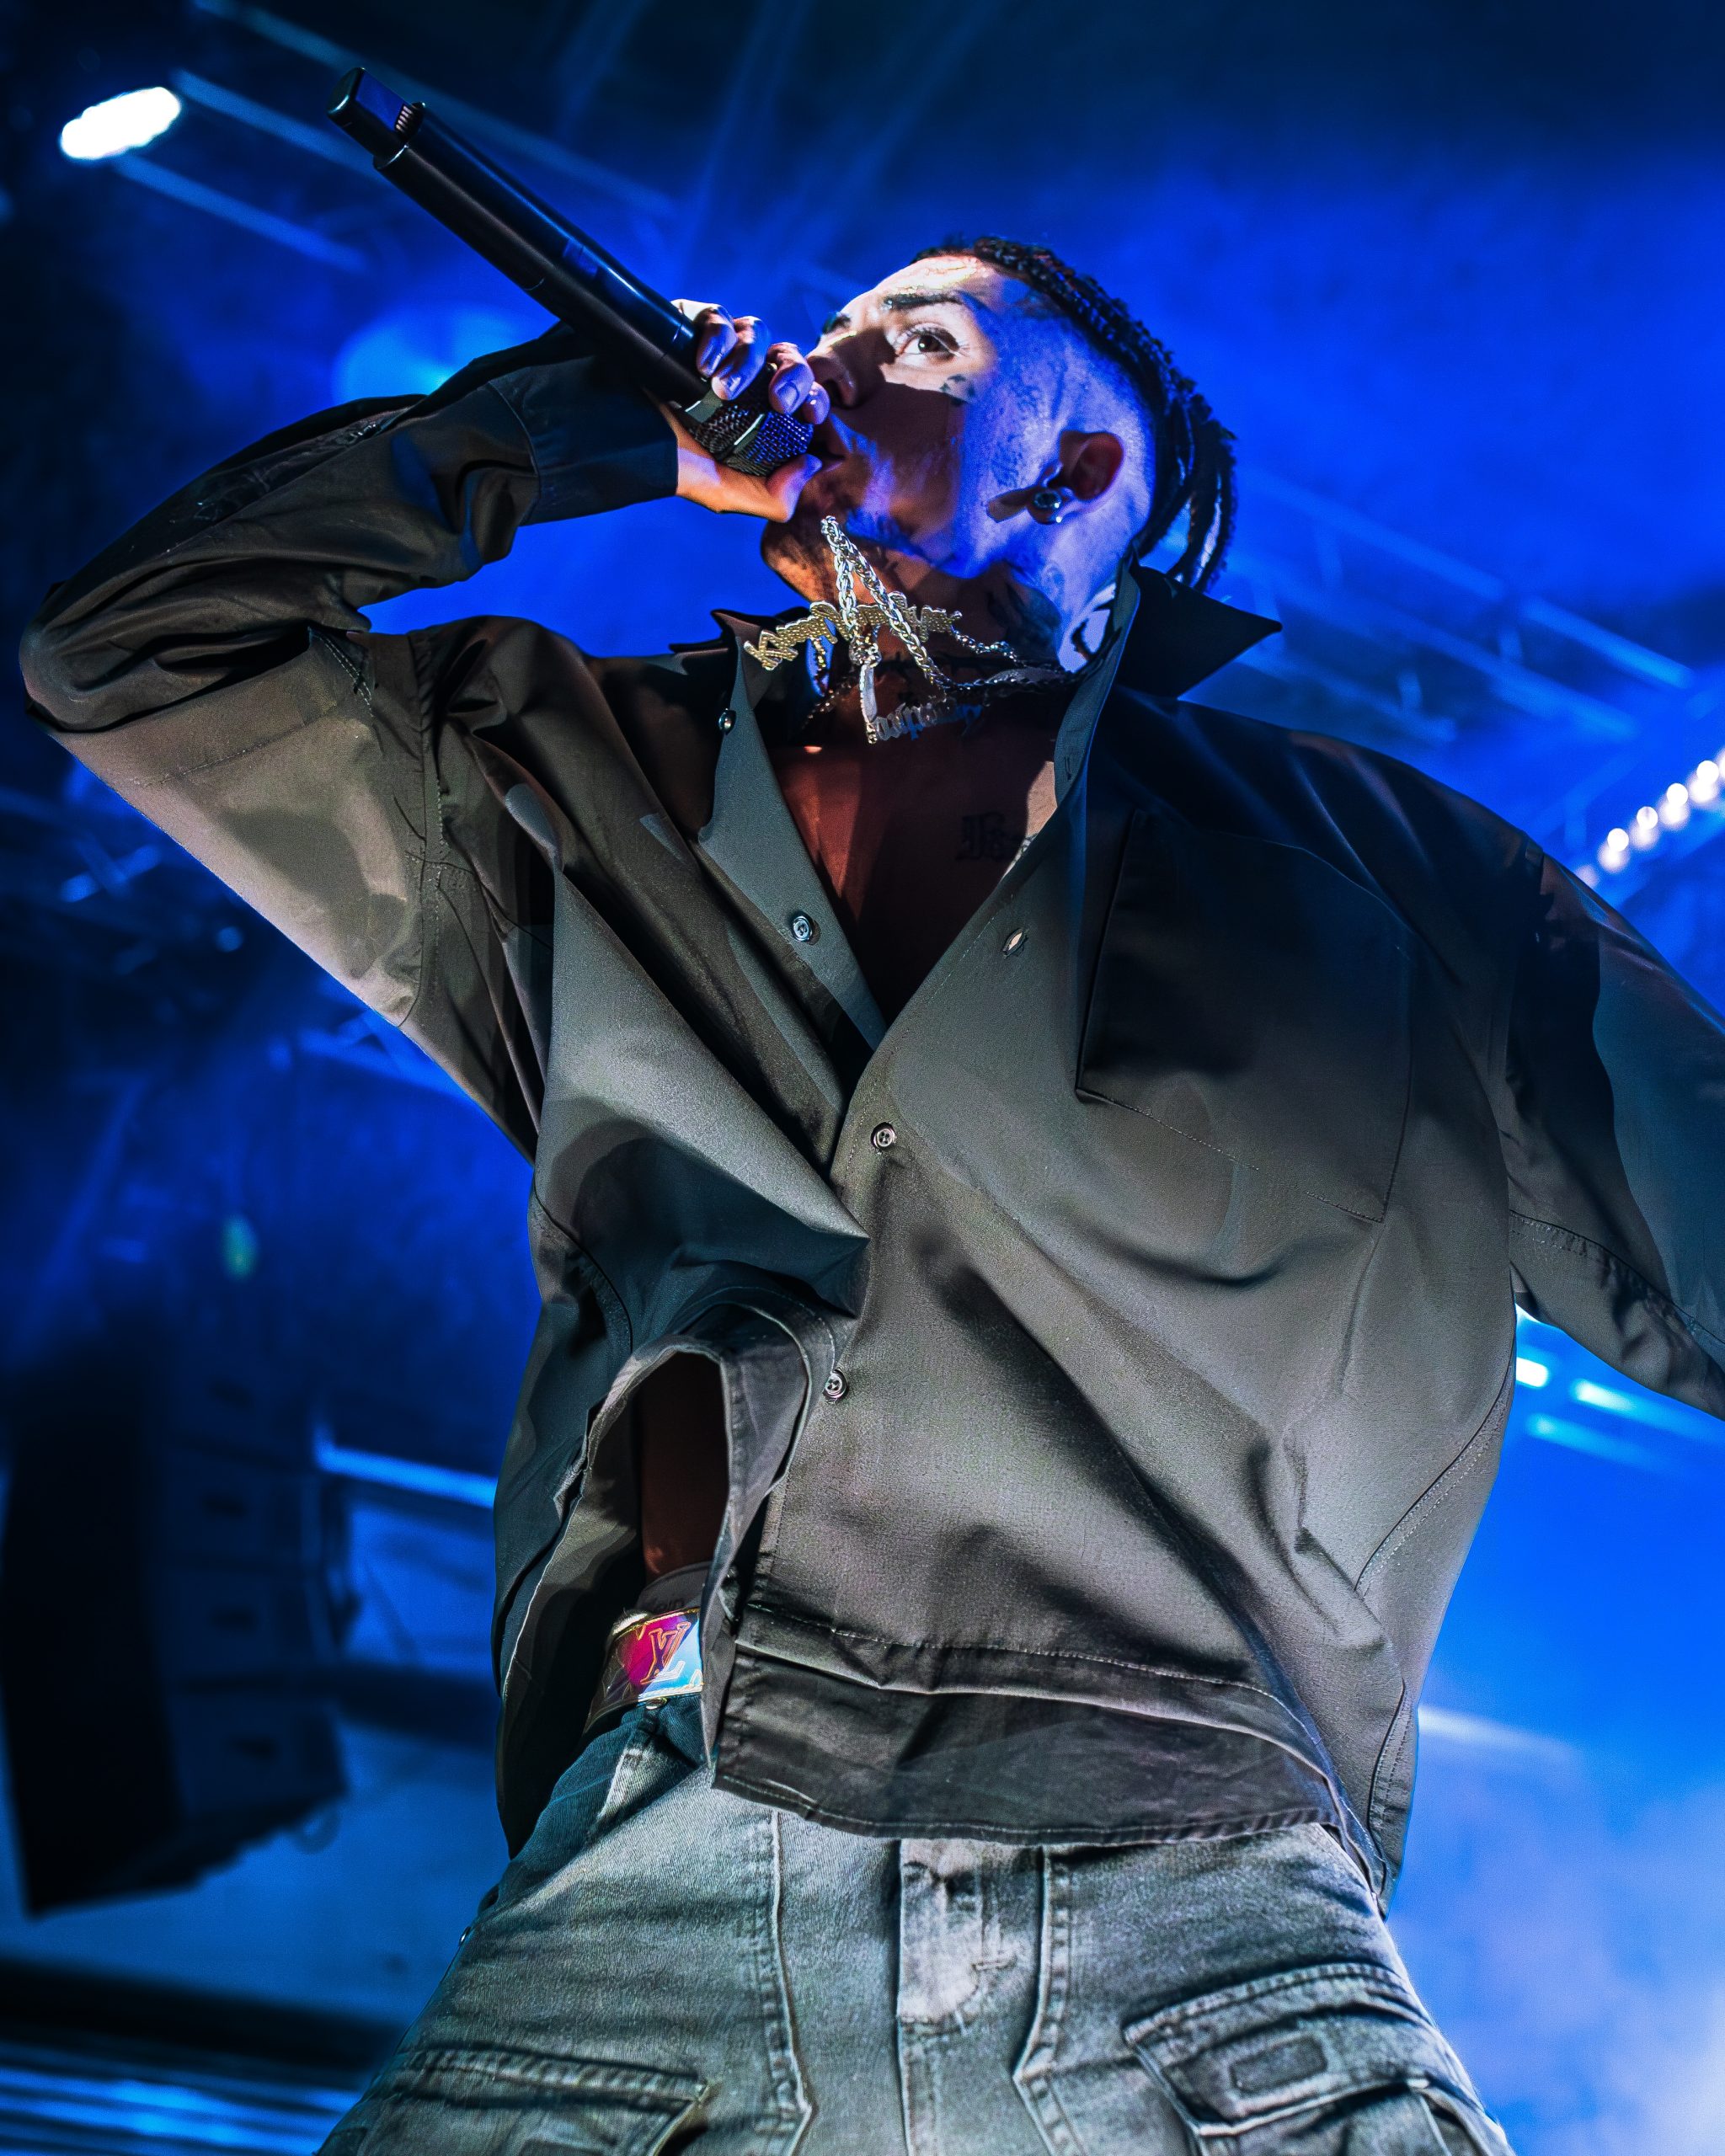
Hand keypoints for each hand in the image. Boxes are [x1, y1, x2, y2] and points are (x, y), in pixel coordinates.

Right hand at [665, 301, 827, 520]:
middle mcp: (746, 377)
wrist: (616, 433)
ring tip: (721, 389)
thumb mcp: (723, 493)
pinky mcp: (693, 325)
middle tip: (778, 401)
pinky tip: (701, 366)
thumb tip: (815, 464)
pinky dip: (716, 338)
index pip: (805, 394)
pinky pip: (718, 316)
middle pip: (789, 357)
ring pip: (757, 332)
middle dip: (793, 376)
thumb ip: (771, 496)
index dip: (816, 399)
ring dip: (748, 360)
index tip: (810, 415)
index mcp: (762, 413)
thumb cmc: (669, 463)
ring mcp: (721, 349)